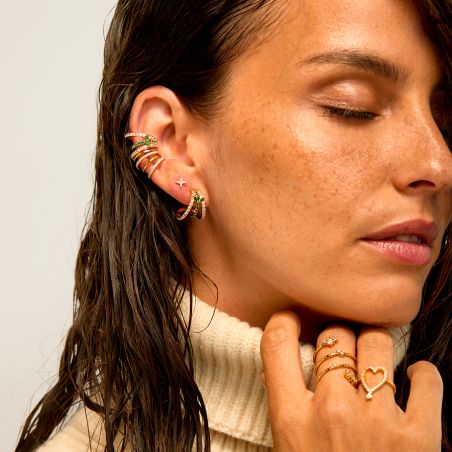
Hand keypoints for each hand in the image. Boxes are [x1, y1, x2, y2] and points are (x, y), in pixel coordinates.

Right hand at [260, 311, 442, 450]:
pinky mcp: (422, 435)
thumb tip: (277, 372)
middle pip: (334, 336)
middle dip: (337, 338)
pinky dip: (422, 374)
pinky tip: (413, 381)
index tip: (291, 321)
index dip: (283, 322)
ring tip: (375, 360)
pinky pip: (426, 377)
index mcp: (293, 420)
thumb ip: (284, 411)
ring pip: (376, 343)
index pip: (276, 343)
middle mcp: (333, 412)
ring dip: (375, 346)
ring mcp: (379, 422)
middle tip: (341, 351)